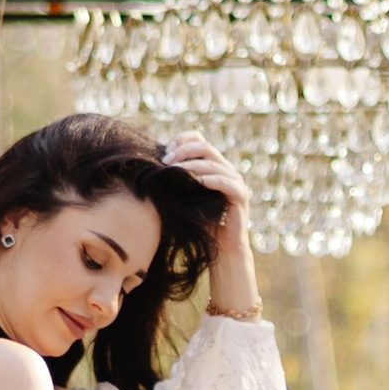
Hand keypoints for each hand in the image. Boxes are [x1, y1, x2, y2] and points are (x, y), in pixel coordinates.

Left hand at [162, 135, 260, 318]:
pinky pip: (227, 181)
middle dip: (183, 151)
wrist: (219, 249)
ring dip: (193, 164)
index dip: (182, 140)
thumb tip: (147, 166)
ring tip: (176, 171)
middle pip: (205, 147)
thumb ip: (172, 180)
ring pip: (215, 163)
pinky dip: (211, 179)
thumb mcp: (181, 198)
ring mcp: (235, 181)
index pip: (199, 139)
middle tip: (166, 161)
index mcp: (211, 166)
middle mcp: (225, 170)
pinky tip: (198, 182)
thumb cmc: (197, 225)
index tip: (164, 152)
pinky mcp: (241, 195)